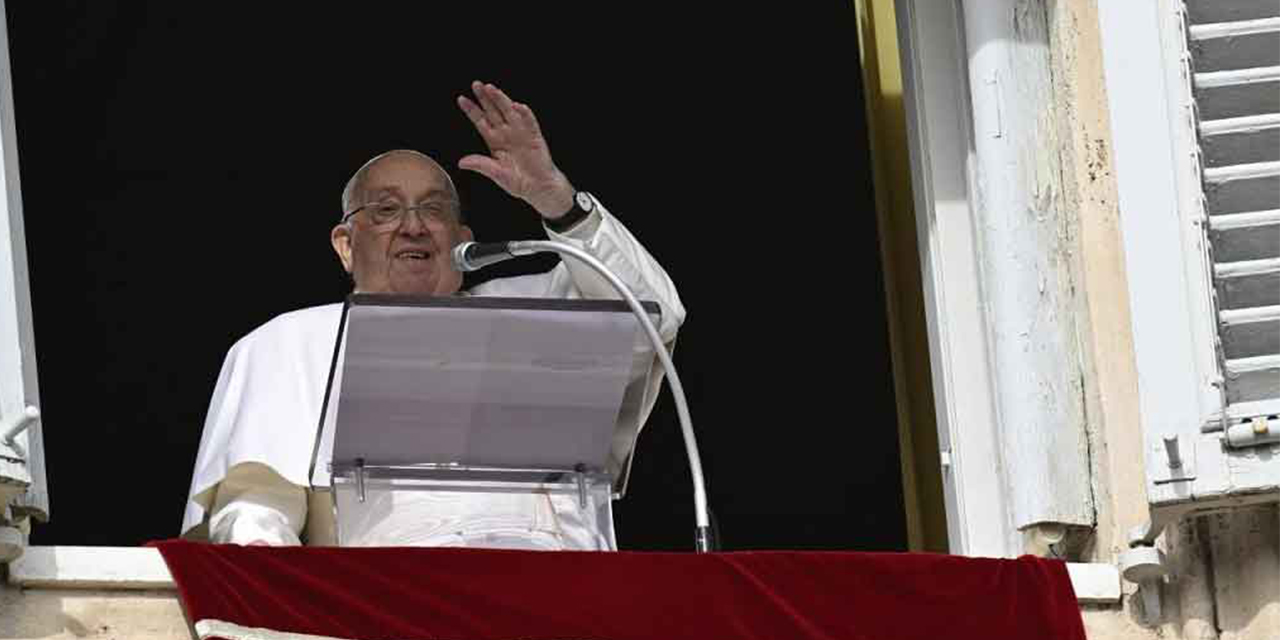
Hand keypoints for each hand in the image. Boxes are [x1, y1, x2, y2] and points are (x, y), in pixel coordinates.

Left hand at [457, 81, 574, 219]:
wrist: (539, 187)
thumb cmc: (518, 181)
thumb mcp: (496, 174)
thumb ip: (481, 165)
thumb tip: (462, 162)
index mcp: (494, 141)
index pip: (480, 121)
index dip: (471, 110)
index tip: (461, 99)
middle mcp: (506, 133)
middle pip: (493, 111)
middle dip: (485, 98)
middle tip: (476, 85)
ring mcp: (520, 132)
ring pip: (508, 111)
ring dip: (501, 99)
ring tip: (492, 89)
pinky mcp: (534, 136)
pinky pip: (529, 121)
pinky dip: (524, 113)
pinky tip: (517, 106)